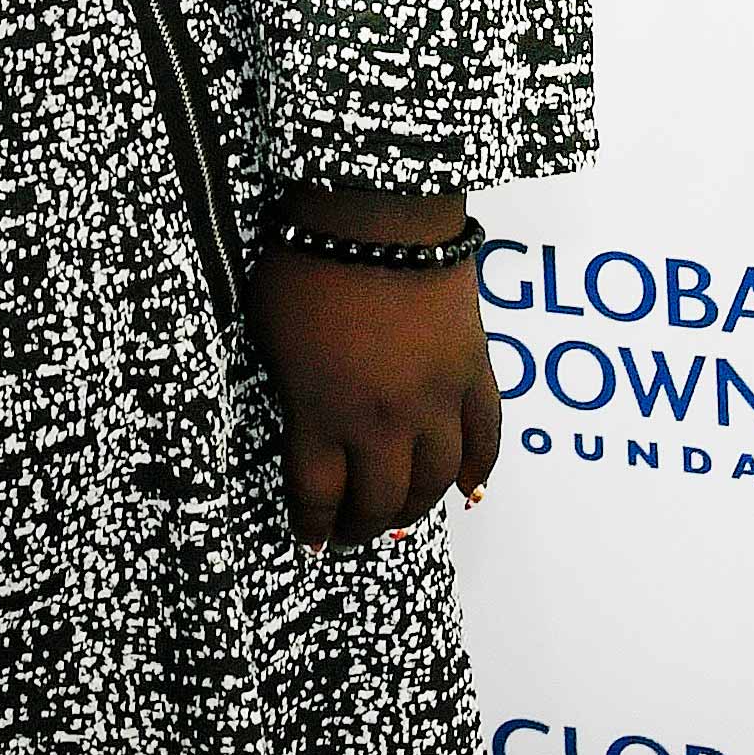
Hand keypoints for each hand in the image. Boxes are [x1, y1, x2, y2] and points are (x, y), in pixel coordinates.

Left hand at [248, 194, 498, 552]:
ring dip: (416, 508)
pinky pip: (486, 439)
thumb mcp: (267, 328)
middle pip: (380, 500)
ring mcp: (434, 402)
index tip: (310, 542)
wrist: (376, 212)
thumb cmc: (302, 259)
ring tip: (398, 517)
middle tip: (352, 534)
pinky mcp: (473, 374)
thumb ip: (287, 384)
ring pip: (434, 482)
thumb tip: (303, 419)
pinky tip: (468, 492)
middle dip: (362, 526)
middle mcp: (381, 422)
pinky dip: (480, 471)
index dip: (314, 526)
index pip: (317, 495)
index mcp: (319, 411)